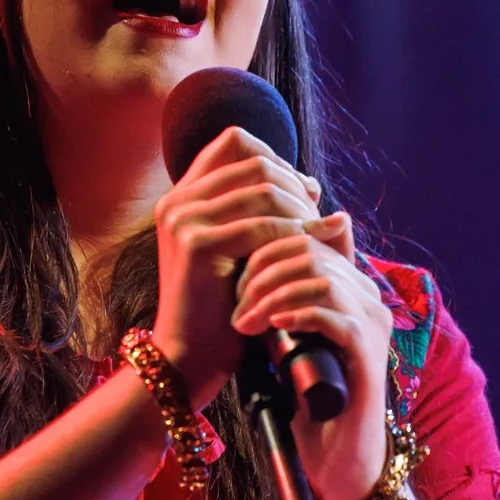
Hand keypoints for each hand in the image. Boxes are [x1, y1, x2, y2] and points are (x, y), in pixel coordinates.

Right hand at [152, 127, 325, 405]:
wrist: (189, 357)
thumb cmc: (221, 308)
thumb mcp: (242, 250)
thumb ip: (264, 214)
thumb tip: (312, 182)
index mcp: (183, 196)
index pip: (234, 141)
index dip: (275, 157)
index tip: (302, 192)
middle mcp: (177, 201)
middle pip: (254, 160)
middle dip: (295, 185)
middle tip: (318, 215)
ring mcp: (182, 219)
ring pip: (263, 189)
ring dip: (302, 210)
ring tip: (323, 232)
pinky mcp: (196, 245)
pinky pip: (263, 226)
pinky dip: (296, 234)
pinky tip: (316, 248)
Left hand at [232, 210, 392, 499]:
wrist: (336, 454)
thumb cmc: (306, 397)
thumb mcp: (283, 337)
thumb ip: (274, 300)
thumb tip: (236, 264)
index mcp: (349, 285)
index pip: (306, 236)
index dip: (264, 248)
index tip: (233, 278)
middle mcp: (367, 297)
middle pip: (311, 250)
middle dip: (263, 271)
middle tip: (236, 304)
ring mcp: (373, 324)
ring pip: (321, 278)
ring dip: (272, 294)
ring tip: (244, 321)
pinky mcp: (370, 354)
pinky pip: (335, 316)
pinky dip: (298, 314)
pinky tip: (271, 326)